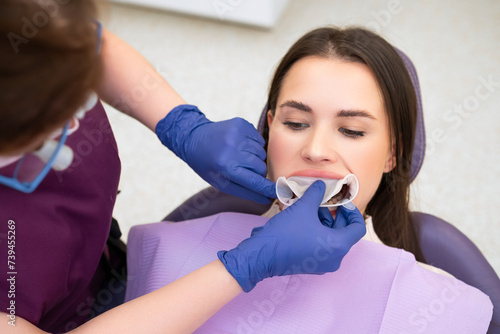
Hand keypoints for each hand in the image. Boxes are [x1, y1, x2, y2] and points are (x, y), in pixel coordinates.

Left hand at [156, 105, 275, 203]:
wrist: (194, 137)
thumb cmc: (208, 164)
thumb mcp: (221, 182)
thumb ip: (245, 192)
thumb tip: (267, 199)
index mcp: (226, 168)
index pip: (255, 181)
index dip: (269, 188)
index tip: (283, 192)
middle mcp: (232, 150)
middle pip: (261, 167)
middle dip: (256, 171)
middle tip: (244, 169)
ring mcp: (237, 134)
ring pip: (261, 153)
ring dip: (254, 157)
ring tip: (238, 156)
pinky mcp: (241, 124)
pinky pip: (259, 140)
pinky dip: (252, 145)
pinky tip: (239, 145)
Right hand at [218, 180, 366, 291]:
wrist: (262, 255)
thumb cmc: (284, 234)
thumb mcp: (303, 208)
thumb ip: (316, 194)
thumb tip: (321, 185)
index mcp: (338, 246)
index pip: (358, 227)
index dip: (352, 211)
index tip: (342, 202)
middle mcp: (334, 258)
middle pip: (345, 233)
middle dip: (335, 215)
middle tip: (324, 202)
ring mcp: (323, 264)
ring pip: (332, 239)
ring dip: (325, 222)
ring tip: (310, 209)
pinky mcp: (311, 265)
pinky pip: (322, 246)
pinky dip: (318, 232)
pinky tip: (304, 221)